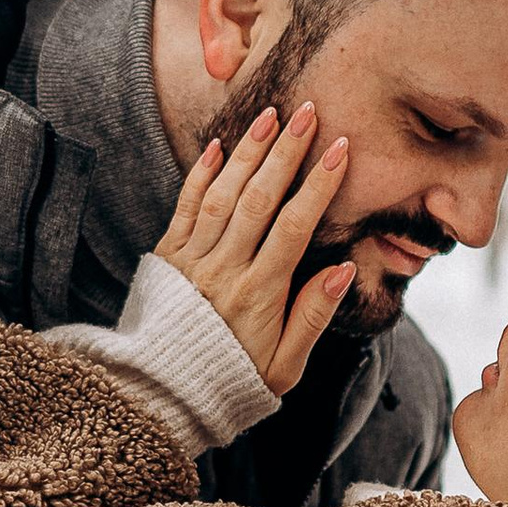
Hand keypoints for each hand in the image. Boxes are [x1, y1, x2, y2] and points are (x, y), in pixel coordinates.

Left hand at [159, 101, 356, 394]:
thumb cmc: (232, 381)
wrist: (162, 394)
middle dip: (286, 152)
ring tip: (269, 116)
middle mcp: (224, 269)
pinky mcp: (167, 257)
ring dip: (247, 153)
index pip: (295, 226)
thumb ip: (313, 316)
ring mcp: (192, 260)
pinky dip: (200, 174)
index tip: (340, 148)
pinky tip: (218, 145)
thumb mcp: (284, 367)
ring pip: (223, 195)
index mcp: (258, 294)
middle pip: (259, 199)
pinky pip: (184, 208)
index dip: (319, 184)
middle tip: (308, 112)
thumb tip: (345, 268)